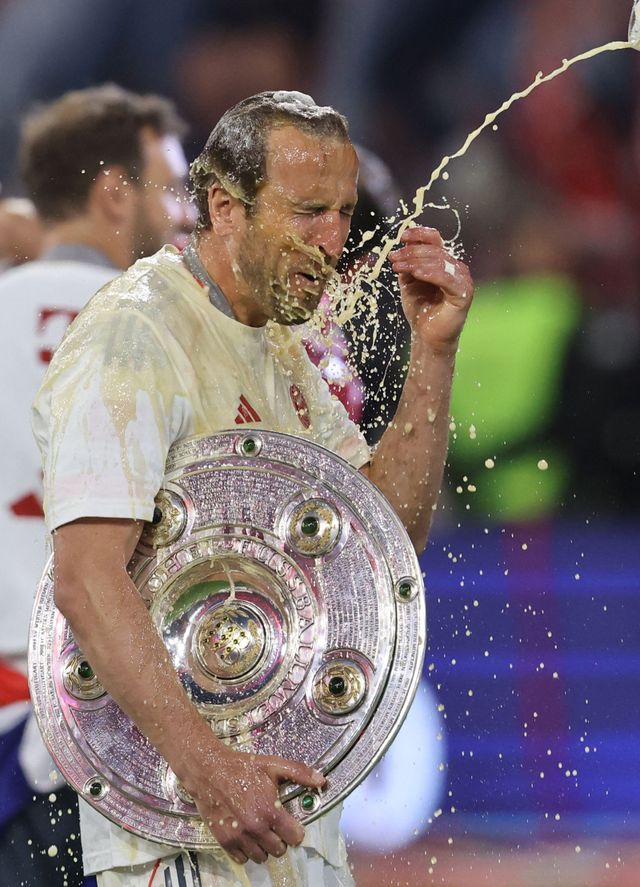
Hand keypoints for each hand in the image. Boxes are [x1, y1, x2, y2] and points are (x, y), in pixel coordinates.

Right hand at [181, 737, 325, 864]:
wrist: (209, 771)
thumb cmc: (242, 767)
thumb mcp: (273, 765)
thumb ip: (299, 773)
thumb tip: (322, 781)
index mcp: (270, 810)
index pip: (294, 837)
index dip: (295, 830)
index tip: (291, 824)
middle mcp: (256, 828)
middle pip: (279, 850)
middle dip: (280, 839)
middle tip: (273, 825)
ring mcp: (239, 837)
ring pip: (262, 857)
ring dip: (264, 846)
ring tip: (260, 830)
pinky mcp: (224, 841)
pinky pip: (242, 859)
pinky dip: (246, 851)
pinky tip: (246, 835)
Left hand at [389, 226, 472, 354]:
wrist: (427, 336)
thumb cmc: (420, 310)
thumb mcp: (409, 283)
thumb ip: (407, 265)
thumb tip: (400, 247)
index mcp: (444, 262)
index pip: (435, 240)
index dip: (419, 235)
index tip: (402, 237)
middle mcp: (456, 267)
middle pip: (434, 251)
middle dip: (411, 253)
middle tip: (393, 259)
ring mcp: (462, 279)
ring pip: (439, 262)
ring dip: (415, 262)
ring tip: (398, 267)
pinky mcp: (463, 293)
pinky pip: (447, 278)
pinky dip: (431, 274)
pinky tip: (417, 274)